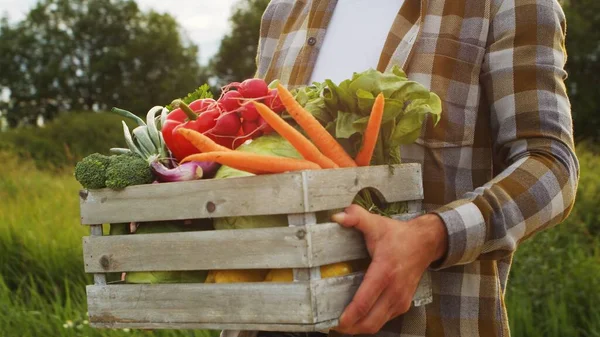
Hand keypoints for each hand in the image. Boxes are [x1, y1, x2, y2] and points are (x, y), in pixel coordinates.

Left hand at [331, 205, 447, 334]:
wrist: (425, 243)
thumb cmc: (398, 235)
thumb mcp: (376, 223)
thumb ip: (356, 217)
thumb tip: (337, 216)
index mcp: (384, 272)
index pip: (365, 302)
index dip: (349, 316)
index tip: (335, 322)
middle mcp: (394, 290)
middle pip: (370, 321)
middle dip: (351, 327)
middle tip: (332, 325)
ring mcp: (400, 299)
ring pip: (377, 324)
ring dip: (359, 328)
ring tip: (342, 324)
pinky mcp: (403, 304)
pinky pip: (384, 320)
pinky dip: (370, 323)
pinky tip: (357, 318)